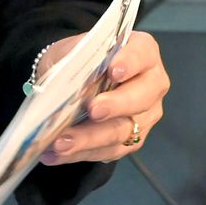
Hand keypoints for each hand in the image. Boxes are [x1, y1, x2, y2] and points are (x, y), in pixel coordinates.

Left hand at [37, 31, 169, 164]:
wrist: (70, 81)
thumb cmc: (76, 60)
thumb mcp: (70, 50)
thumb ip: (75, 59)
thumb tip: (70, 77)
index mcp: (142, 53)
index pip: (142, 55)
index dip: (130, 63)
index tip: (114, 71)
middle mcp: (151, 85)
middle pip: (140, 98)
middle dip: (115, 105)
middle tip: (92, 110)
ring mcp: (144, 116)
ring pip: (121, 130)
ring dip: (89, 138)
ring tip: (60, 142)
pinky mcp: (130, 141)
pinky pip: (107, 151)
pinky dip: (78, 153)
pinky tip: (54, 154)